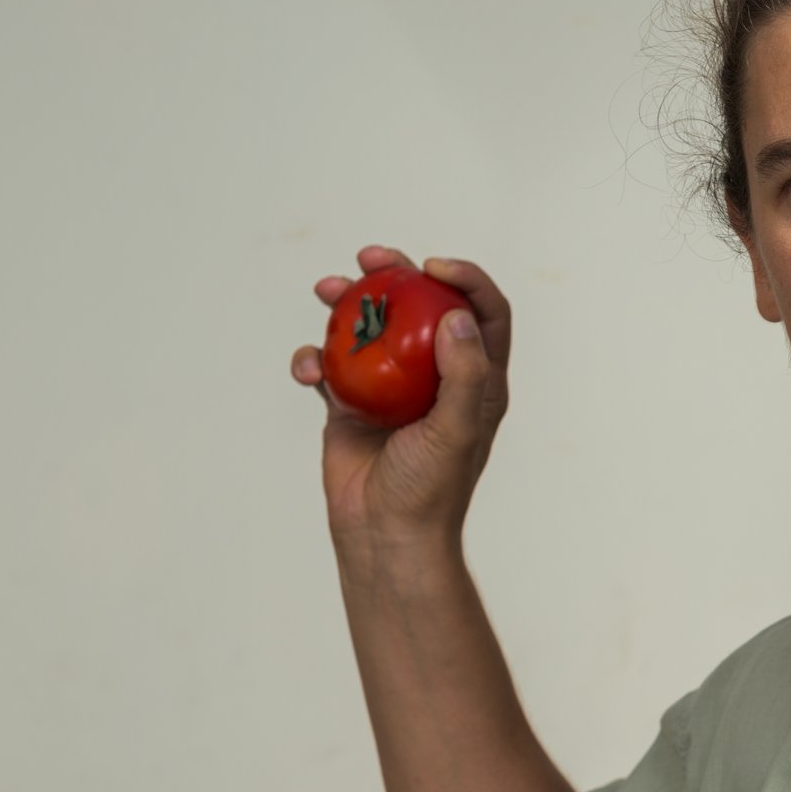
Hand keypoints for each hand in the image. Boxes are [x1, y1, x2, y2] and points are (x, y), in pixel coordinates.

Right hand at [290, 245, 513, 550]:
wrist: (385, 535)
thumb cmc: (431, 489)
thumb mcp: (458, 430)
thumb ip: (464, 374)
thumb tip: (456, 316)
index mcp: (475, 379)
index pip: (482, 314)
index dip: (466, 279)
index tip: (432, 265)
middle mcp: (435, 376)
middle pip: (421, 307)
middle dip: (396, 273)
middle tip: (370, 256)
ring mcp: (391, 387)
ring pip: (369, 328)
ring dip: (346, 303)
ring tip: (327, 289)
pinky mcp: (350, 403)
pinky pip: (330, 365)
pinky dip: (314, 359)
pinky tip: (308, 370)